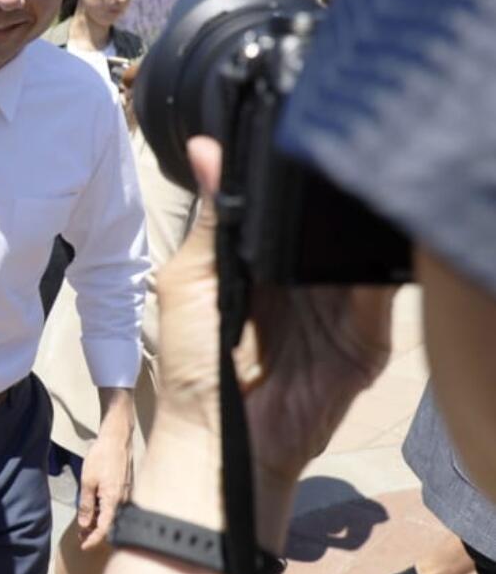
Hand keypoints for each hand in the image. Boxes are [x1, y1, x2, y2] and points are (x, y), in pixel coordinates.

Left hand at [77, 389, 134, 548]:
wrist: (116, 439)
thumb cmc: (102, 456)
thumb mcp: (88, 481)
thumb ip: (86, 505)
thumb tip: (84, 524)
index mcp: (114, 500)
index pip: (105, 528)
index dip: (94, 540)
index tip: (84, 546)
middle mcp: (124, 501)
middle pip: (111, 525)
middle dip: (95, 532)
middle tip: (80, 536)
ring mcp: (126, 495)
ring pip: (113, 516)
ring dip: (99, 522)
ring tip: (84, 524)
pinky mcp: (125, 490)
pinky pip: (115, 506)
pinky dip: (105, 511)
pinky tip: (94, 510)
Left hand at [145, 137, 393, 541]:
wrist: (216, 437)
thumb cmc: (192, 364)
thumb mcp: (191, 280)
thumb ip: (212, 219)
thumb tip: (207, 148)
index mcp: (265, 260)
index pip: (291, 208)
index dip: (294, 175)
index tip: (295, 136)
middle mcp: (308, 279)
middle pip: (333, 225)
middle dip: (330, 197)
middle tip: (327, 160)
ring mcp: (341, 308)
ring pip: (362, 252)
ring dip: (354, 228)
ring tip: (342, 199)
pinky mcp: (367, 341)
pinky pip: (383, 296)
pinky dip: (377, 271)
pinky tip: (362, 247)